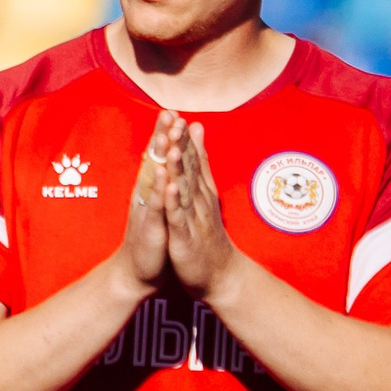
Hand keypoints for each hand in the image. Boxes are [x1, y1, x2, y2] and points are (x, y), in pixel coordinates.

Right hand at [119, 113, 175, 291]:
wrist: (137, 272)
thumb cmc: (152, 239)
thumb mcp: (159, 208)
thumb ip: (162, 185)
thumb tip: (163, 165)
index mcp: (151, 190)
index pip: (158, 157)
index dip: (164, 134)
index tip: (172, 111)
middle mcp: (145, 196)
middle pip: (154, 161)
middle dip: (161, 136)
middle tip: (167, 112)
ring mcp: (146, 210)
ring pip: (153, 178)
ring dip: (160, 157)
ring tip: (166, 135)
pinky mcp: (148, 226)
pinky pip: (154, 206)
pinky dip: (159, 189)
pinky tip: (163, 174)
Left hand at [162, 118, 240, 298]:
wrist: (220, 276)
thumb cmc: (209, 238)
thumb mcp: (205, 202)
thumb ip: (202, 172)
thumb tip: (200, 149)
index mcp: (201, 194)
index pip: (192, 161)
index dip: (183, 138)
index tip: (175, 114)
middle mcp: (199, 202)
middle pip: (189, 169)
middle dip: (181, 144)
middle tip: (175, 119)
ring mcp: (193, 219)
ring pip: (184, 190)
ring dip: (180, 168)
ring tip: (173, 146)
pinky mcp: (185, 237)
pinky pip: (178, 218)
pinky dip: (174, 202)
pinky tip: (170, 187)